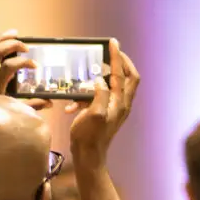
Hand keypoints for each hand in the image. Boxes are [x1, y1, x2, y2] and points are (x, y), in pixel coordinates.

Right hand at [69, 39, 138, 166]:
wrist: (88, 156)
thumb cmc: (90, 137)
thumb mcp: (94, 114)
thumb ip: (100, 95)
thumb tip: (100, 80)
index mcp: (121, 102)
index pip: (124, 74)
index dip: (119, 57)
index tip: (113, 43)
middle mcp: (121, 104)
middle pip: (126, 77)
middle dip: (118, 63)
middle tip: (107, 53)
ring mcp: (113, 109)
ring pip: (111, 86)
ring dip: (99, 79)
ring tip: (85, 77)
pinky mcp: (104, 113)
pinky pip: (98, 98)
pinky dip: (87, 96)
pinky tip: (72, 104)